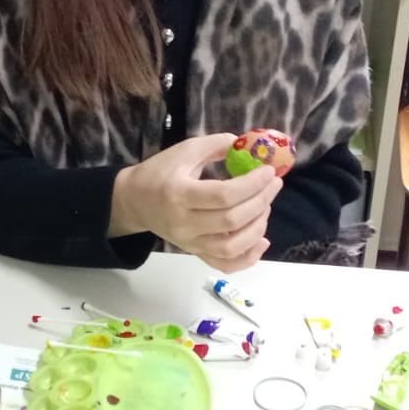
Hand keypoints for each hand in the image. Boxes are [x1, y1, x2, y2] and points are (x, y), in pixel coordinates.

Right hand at [110, 133, 277, 272]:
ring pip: (232, 247)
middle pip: (232, 221)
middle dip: (261, 202)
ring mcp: (190, 243)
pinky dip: (248, 258)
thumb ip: (215, 145)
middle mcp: (184, 224)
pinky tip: (262, 241)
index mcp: (180, 194)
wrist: (134, 201)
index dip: (252, 184)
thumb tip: (247, 145)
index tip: (268, 172)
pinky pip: (225, 264)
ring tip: (265, 207)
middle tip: (274, 185)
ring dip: (257, 227)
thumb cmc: (160, 173)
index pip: (224, 195)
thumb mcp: (184, 151)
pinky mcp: (195, 252)